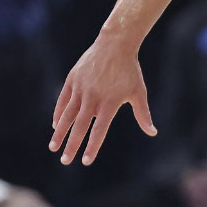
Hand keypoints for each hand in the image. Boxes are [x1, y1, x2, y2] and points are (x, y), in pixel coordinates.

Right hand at [50, 34, 156, 164]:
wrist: (115, 45)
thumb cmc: (130, 71)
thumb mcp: (138, 92)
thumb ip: (143, 114)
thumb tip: (153, 132)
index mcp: (109, 102)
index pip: (99, 130)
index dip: (92, 146)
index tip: (85, 161)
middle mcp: (93, 97)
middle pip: (80, 126)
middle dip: (71, 145)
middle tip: (65, 161)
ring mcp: (80, 88)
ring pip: (67, 115)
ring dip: (59, 132)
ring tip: (53, 147)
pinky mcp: (72, 80)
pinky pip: (63, 101)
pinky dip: (58, 114)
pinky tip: (55, 125)